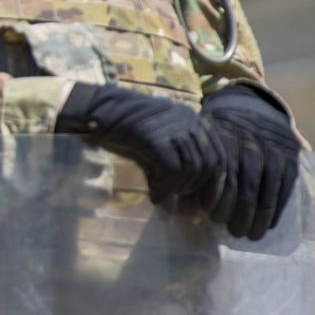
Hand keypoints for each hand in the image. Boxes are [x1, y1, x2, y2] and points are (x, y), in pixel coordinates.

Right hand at [54, 82, 226, 211]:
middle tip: (180, 200)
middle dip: (197, 188)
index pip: (218, 154)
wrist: (96, 112)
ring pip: (192, 168)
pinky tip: (155, 196)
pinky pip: (171, 170)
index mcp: (192, 119)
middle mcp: (188, 120)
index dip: (215, 182)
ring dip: (179, 189)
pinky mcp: (154, 136)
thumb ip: (176, 159)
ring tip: (163, 195)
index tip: (205, 202)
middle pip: (209, 163)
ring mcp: (172, 127)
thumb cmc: (124, 128)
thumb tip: (189, 192)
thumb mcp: (156, 141)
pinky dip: (164, 189)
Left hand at [199, 84, 301, 241]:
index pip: (223, 170)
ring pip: (268, 185)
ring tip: (253, 235)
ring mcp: (274, 147)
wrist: (251, 101)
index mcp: (225, 135)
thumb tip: (179, 202)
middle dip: (241, 211)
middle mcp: (251, 140)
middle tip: (235, 232)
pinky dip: (278, 206)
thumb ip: (197, 167)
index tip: (213, 215)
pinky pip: (286, 184)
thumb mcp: (203, 138)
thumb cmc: (218, 130)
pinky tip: (270, 224)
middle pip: (247, 181)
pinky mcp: (290, 154)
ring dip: (261, 215)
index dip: (219, 195)